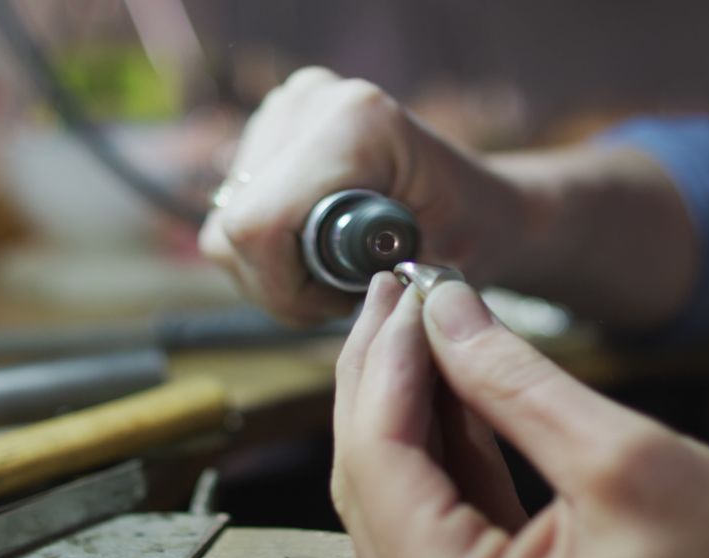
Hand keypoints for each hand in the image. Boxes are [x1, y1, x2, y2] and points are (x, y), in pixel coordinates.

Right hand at [199, 67, 521, 324]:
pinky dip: (267, 247)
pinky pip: (234, 210)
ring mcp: (286, 107)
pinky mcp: (270, 124)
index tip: (334, 307)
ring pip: (225, 225)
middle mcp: (311, 100)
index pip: (259, 225)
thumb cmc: (471, 238)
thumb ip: (374, 284)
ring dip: (271, 268)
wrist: (482, 204)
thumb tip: (314, 295)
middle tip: (337, 296)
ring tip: (333, 273)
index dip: (282, 287)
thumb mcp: (436, 274)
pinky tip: (314, 248)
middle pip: (233, 227)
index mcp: (357, 124)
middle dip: (278, 282)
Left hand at [332, 273, 708, 557]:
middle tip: (394, 294)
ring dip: (408, 397)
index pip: (380, 462)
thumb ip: (518, 381)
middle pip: (374, 472)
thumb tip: (445, 309)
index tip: (404, 291)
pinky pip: (439, 501)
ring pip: (401, 483)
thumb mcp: (627, 463)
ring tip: (419, 321)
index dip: (386, 364)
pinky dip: (444, 434)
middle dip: (383, 373)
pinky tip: (450, 375)